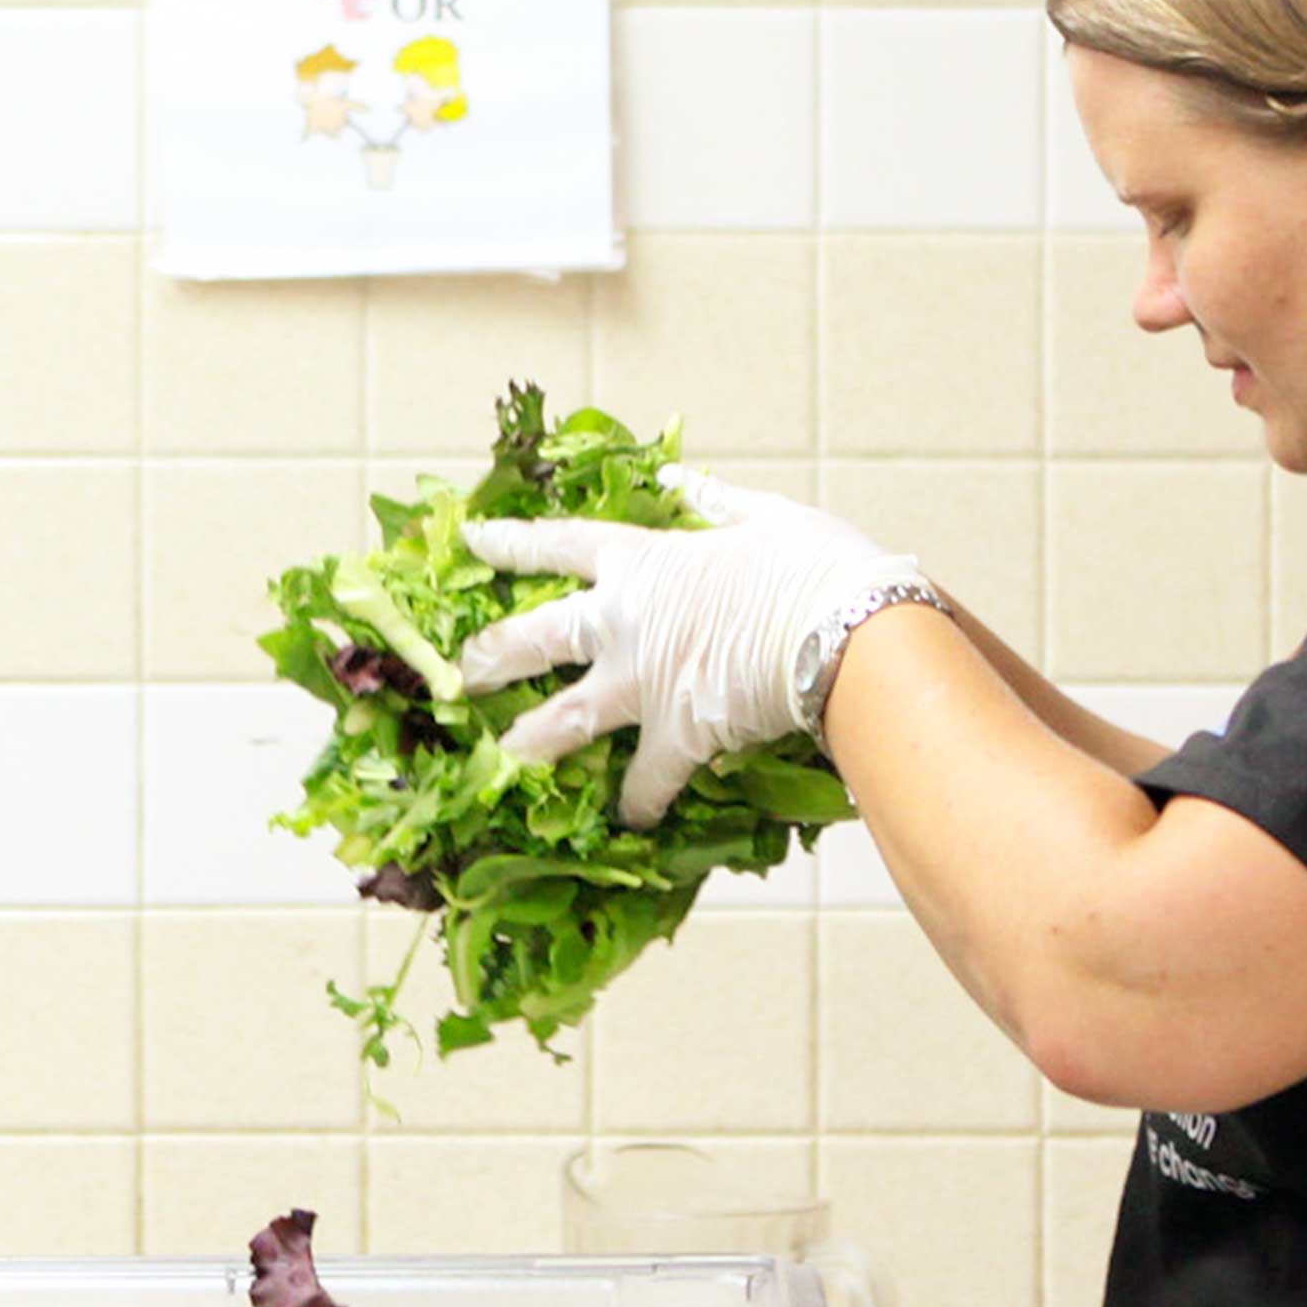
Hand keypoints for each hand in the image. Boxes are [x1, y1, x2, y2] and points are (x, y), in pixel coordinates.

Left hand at [458, 473, 931, 825]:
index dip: (512, 542)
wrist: (847, 630)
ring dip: (530, 741)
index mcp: (642, 562)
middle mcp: (625, 622)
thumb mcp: (763, 516)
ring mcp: (645, 683)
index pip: (560, 544)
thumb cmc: (813, 565)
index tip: (471, 540)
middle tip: (459, 672)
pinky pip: (648, 780)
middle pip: (538, 636)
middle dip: (492, 654)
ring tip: (501, 761)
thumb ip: (715, 503)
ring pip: (566, 718)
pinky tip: (630, 822)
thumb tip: (683, 484)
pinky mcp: (678, 735)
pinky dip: (639, 802)